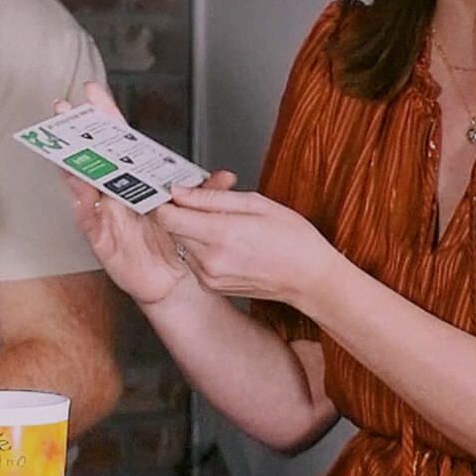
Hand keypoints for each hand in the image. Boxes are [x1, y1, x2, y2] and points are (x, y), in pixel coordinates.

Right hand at [59, 81, 236, 306]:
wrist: (174, 282)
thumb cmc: (176, 242)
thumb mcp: (195, 214)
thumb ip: (207, 194)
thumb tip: (226, 176)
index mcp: (135, 181)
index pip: (118, 143)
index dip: (105, 117)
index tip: (93, 92)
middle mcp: (115, 193)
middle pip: (92, 157)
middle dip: (76, 133)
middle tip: (63, 109)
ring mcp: (106, 214)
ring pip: (82, 184)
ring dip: (72, 165)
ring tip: (66, 147)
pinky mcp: (103, 240)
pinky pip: (89, 221)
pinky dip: (85, 207)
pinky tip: (82, 194)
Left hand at [153, 182, 334, 306]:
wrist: (309, 279)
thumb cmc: (292, 239)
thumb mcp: (255, 203)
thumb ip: (212, 197)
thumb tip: (180, 191)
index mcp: (221, 235)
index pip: (168, 216)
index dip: (166, 199)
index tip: (174, 190)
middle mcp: (210, 260)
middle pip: (171, 229)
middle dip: (181, 212)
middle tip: (204, 201)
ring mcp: (210, 277)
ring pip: (181, 243)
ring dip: (192, 230)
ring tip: (223, 223)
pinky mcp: (211, 286)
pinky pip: (193, 259)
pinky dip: (201, 247)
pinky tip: (226, 242)